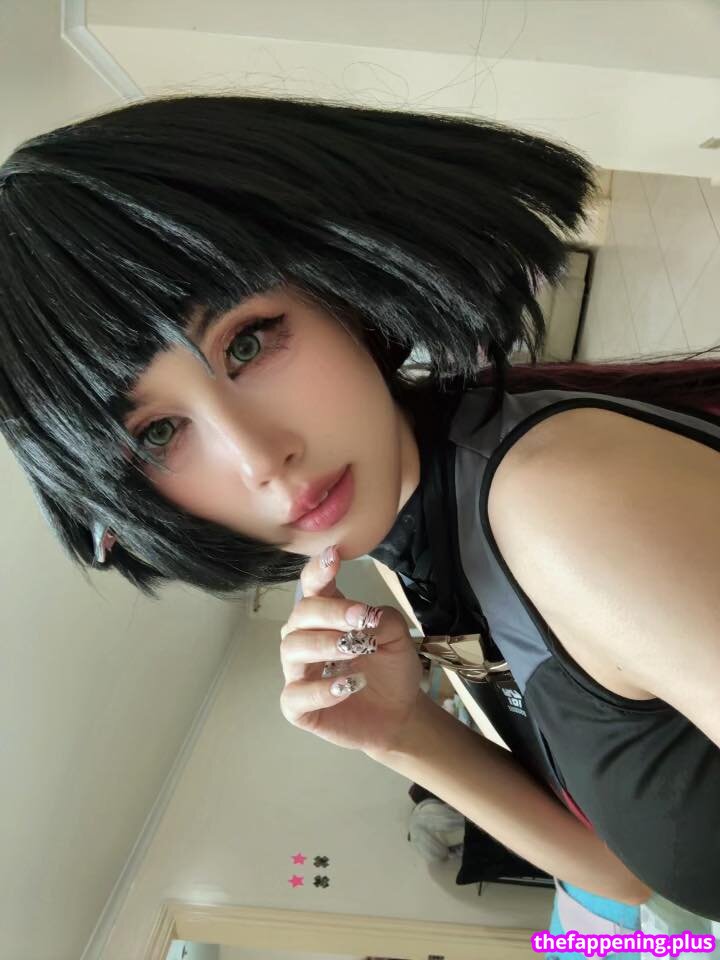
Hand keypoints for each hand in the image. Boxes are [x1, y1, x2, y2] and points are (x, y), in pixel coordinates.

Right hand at [279, 545, 424, 753]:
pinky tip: (346, 686)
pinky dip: (319, 689)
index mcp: (325, 615)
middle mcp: (305, 638)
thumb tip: (365, 617)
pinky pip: (294, 696)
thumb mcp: (397, 635)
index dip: (318, 570)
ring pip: (292, 649)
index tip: (334, 557)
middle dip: (330, 613)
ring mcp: (298, 673)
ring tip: (356, 651)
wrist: (399, 713)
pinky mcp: (299, 707)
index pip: (313, 586)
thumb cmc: (390, 667)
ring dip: (324, 645)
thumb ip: (382, 618)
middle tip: (360, 620)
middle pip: (301, 614)